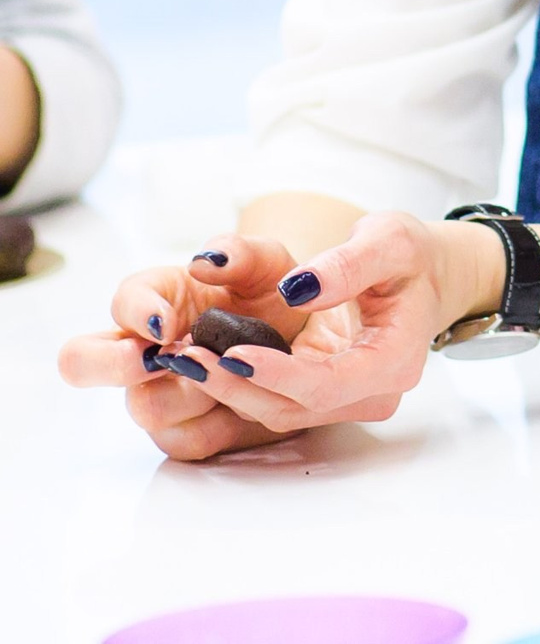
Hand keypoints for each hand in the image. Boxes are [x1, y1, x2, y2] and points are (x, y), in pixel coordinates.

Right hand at [58, 234, 346, 459]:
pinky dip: (216, 426)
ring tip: (228, 374)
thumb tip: (205, 261)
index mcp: (155, 300)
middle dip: (114, 365)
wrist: (304, 336)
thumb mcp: (268, 264)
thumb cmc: (270, 295)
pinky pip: (183, 441)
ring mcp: (157, 392)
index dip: (137, 313)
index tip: (166, 322)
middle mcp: (141, 348)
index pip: (120, 303)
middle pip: (80, 363)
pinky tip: (241, 406)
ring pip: (144, 408)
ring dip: (188, 395)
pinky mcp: (185, 429)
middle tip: (162, 358)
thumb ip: (240, 252)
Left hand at [59, 213, 497, 459]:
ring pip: (282, 411)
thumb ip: (348, 264)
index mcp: (396, 359)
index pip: (329, 382)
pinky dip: (244, 385)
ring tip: (184, 359)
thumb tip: (299, 289)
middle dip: (239, 385)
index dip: (278, 374)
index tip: (233, 351)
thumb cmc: (411, 257)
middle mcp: (375, 392)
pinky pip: (281, 402)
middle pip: (297, 406)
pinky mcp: (331, 397)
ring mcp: (353, 400)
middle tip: (185, 357)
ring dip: (232, 390)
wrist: (426, 276)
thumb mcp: (389, 240)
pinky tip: (208, 362)